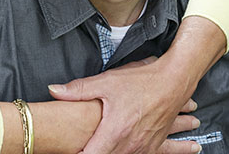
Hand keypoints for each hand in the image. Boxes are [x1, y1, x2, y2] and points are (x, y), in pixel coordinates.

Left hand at [48, 57, 199, 153]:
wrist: (174, 81)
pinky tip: (126, 151)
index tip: (69, 151)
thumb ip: (78, 89)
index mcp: (115, 132)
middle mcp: (130, 144)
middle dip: (94, 153)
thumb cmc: (142, 82)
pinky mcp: (154, 146)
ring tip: (106, 147)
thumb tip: (54, 90)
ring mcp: (144, 147)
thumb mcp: (107, 82)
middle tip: (82, 147)